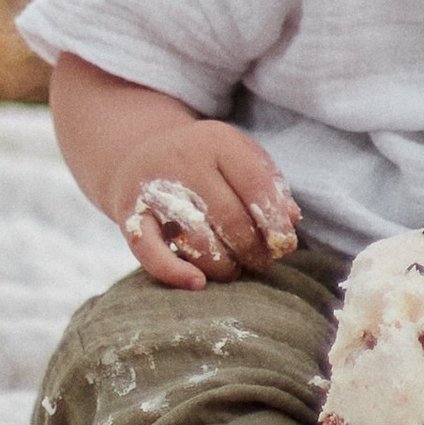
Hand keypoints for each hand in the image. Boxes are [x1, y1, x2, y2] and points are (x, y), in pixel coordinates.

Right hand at [111, 123, 302, 290]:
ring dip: (223, 264)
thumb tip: (292, 219)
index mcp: (217, 140)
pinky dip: (174, 272)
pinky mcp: (130, 215)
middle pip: (229, 215)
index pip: (254, 183)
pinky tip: (197, 284)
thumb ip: (266, 182)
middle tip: (262, 263)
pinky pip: (151, 252)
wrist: (138, 153)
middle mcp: (184, 158)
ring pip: (197, 238)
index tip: (286, 246)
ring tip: (234, 269)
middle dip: (251, 247)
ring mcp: (154, 187)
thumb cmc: (203, 161)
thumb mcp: (236, 156)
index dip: (274, 220)